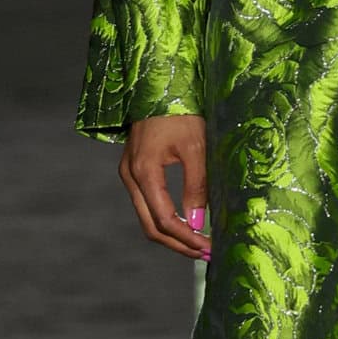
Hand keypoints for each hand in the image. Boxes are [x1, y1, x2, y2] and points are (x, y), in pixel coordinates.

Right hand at [120, 113, 210, 258]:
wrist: (161, 83)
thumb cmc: (181, 111)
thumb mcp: (197, 146)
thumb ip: (197, 185)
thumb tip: (198, 222)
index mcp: (143, 171)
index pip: (163, 219)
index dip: (186, 238)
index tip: (208, 248)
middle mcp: (130, 176)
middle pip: (150, 226)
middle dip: (178, 245)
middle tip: (205, 255)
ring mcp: (129, 174)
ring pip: (147, 218)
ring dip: (172, 235)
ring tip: (199, 245)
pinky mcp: (135, 170)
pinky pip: (147, 205)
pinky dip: (166, 220)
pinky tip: (187, 225)